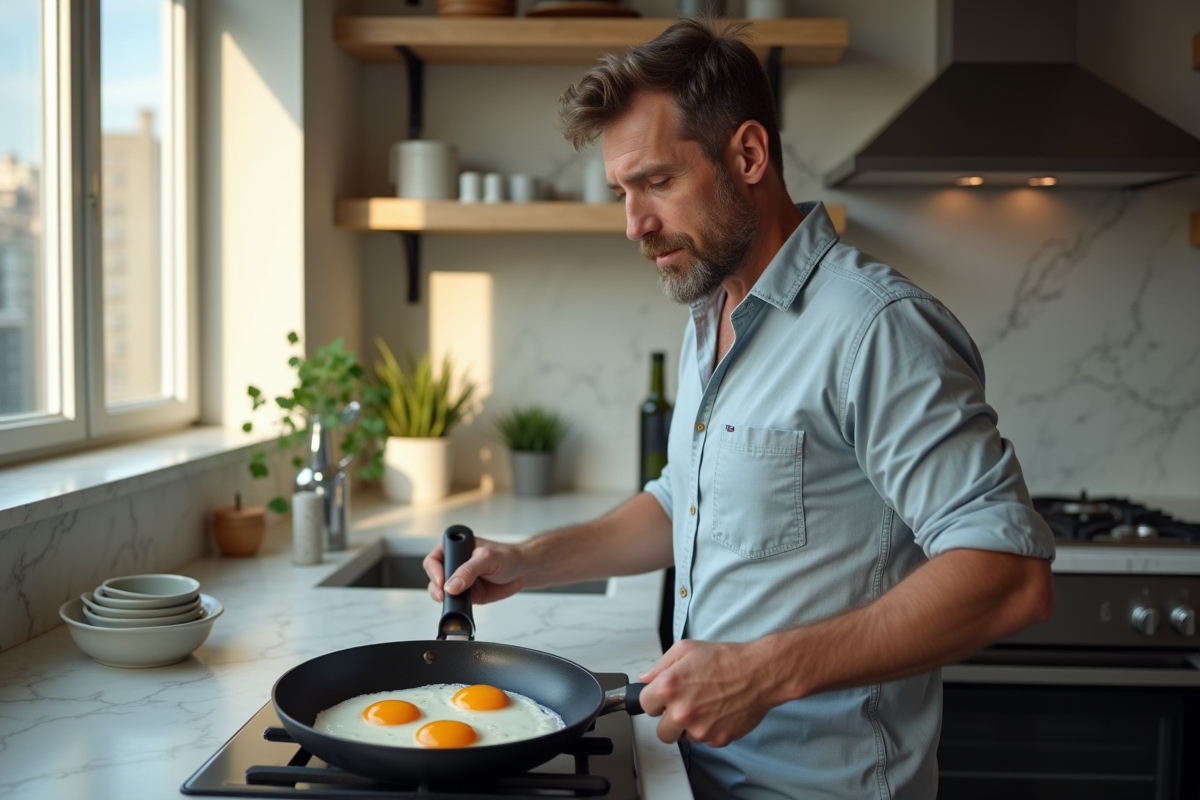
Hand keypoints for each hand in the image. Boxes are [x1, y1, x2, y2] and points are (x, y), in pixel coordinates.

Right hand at [423, 537, 527, 604]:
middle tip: (445, 595)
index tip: (442, 582)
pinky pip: (455, 602)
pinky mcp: (467, 595)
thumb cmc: (507, 557)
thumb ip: (469, 571)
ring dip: (444, 598)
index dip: (434, 571)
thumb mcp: (487, 558)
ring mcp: (460, 581)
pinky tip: (460, 606)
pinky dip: (455, 606)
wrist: (522, 571)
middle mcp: (455, 564)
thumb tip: (451, 586)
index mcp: (456, 548)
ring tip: (454, 600)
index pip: (434, 559)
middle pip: (434, 577)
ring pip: (441, 592)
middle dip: (437, 587)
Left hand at [636, 639, 778, 747]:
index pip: (644, 705)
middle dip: (669, 719)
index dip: (654, 699)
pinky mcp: (717, 739)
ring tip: (706, 704)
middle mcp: (682, 712)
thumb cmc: (725, 659)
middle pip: (661, 731)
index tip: (662, 698)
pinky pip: (705, 740)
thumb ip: (660, 666)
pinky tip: (718, 711)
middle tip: (685, 705)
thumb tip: (645, 678)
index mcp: (669, 687)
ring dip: (690, 726)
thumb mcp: (686, 649)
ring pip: (684, 738)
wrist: (759, 672)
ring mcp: (700, 729)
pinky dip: (710, 729)